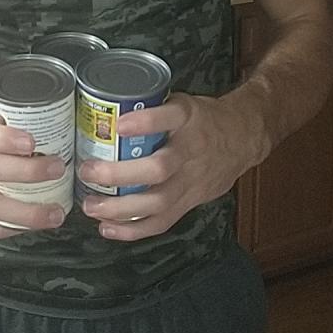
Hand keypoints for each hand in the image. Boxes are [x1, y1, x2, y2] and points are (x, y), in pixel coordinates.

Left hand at [78, 92, 249, 240]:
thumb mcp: (183, 103)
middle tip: (88, 171)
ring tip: (92, 205)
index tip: (119, 124)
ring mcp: (192, 180)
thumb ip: (153, 110)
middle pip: (159, 168)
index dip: (146, 122)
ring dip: (121, 207)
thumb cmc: (202, 119)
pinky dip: (134, 229)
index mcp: (189, 118)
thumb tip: (106, 111)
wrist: (244, 139)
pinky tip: (108, 228)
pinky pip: (163, 221)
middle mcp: (192, 149)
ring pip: (158, 201)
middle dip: (119, 174)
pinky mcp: (191, 201)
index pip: (170, 117)